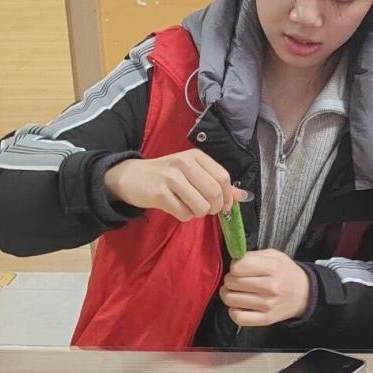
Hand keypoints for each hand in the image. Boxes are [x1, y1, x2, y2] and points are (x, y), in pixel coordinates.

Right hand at [104, 149, 241, 220]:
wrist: (130, 177)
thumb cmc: (166, 175)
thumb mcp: (192, 173)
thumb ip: (216, 182)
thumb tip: (242, 196)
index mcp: (196, 156)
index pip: (223, 178)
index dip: (228, 196)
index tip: (223, 206)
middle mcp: (184, 163)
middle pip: (214, 193)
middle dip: (214, 208)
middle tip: (207, 209)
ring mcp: (171, 177)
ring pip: (201, 206)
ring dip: (198, 213)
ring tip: (190, 208)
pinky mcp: (160, 193)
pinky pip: (184, 213)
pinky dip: (184, 216)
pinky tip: (176, 208)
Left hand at [219, 249, 309, 326]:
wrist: (304, 294)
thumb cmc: (285, 273)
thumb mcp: (274, 255)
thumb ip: (253, 255)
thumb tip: (234, 261)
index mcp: (272, 267)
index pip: (237, 267)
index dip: (234, 266)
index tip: (239, 268)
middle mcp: (270, 287)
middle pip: (232, 283)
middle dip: (230, 280)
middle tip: (237, 280)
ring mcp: (268, 305)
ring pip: (231, 300)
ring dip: (229, 295)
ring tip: (237, 292)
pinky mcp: (266, 319)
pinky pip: (239, 318)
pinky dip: (234, 311)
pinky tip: (239, 306)